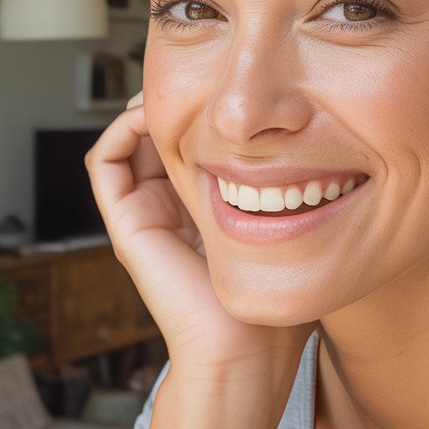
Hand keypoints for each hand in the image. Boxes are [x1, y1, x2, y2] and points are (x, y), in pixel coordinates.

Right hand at [85, 93, 314, 388]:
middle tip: (205, 77)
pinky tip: (154, 114)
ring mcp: (146, 215)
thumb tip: (323, 145)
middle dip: (179, 98)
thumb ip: (298, 195)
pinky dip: (122, 129)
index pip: (194, 141)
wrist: (249, 352)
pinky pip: (105, 162)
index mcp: (206, 208)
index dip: (208, 108)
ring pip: (129, 140)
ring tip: (179, 88)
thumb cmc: (278, 303)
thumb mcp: (294, 230)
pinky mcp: (127, 225)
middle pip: (160, 134)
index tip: (235, 88)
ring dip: (148, 105)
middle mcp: (171, 207)